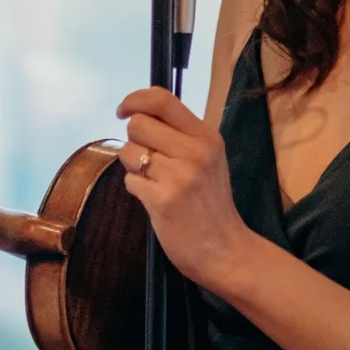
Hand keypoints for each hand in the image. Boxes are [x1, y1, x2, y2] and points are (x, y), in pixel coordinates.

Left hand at [117, 89, 253, 292]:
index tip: (123, 111)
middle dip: (134, 141)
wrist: (226, 250)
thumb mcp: (208, 159)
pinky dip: (136, 189)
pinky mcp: (163, 200)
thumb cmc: (212, 203)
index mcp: (206, 136)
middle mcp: (194, 150)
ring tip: (154, 181)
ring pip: (129, 152)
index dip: (135, 99)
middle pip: (138, 124)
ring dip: (133, 167)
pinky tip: (154, 199)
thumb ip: (181, 136)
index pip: (162, 100)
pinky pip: (130, 181)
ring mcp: (179, 175)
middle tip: (148, 160)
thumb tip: (140, 114)